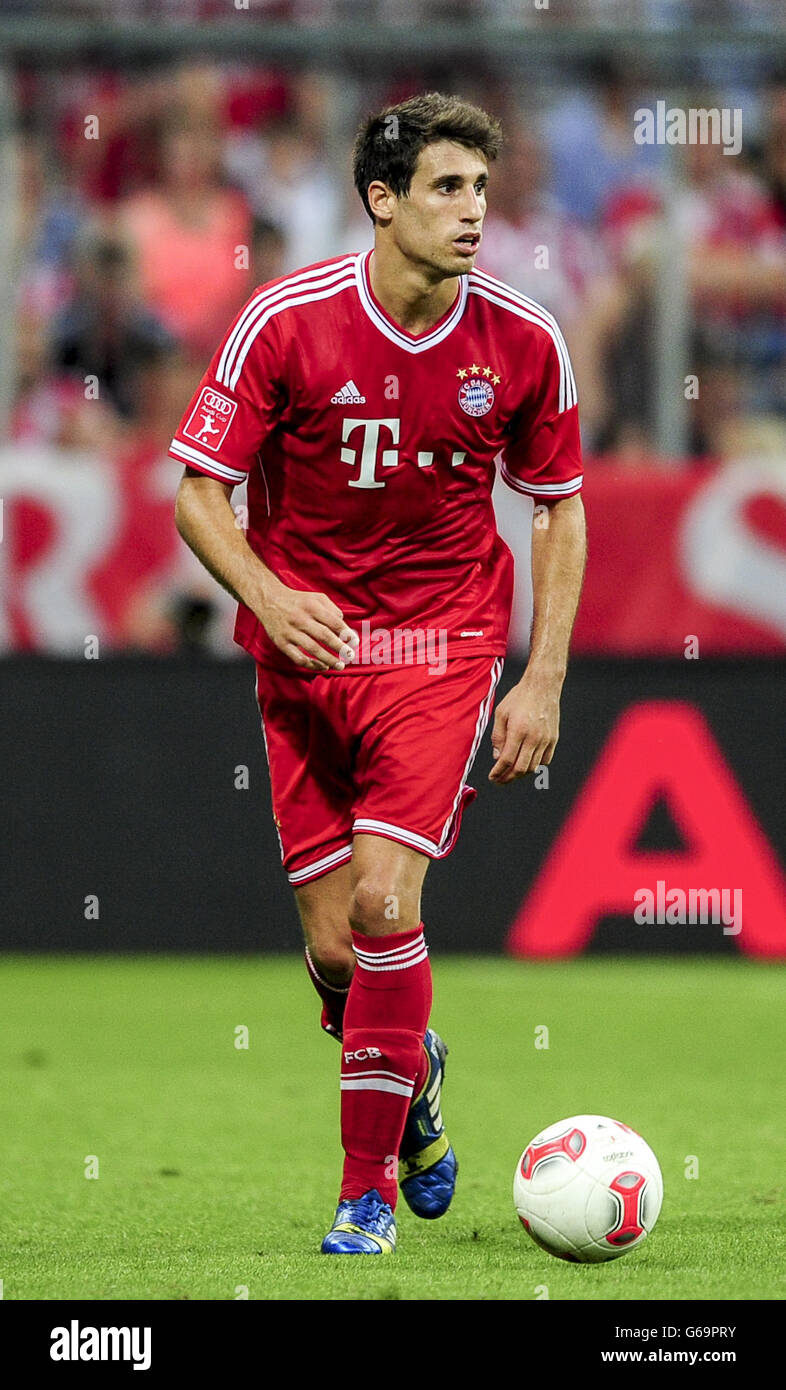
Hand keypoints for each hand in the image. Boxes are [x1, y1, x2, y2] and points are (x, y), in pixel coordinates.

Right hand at [258, 579, 358, 672]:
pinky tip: (322, 666)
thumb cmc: (298, 601)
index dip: (346, 633)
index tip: (355, 642)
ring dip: (328, 659)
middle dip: (339, 648)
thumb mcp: (316, 598)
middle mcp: (300, 618)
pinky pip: (298, 657)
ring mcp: (290, 632)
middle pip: (324, 636)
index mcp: (311, 606)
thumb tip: (344, 627)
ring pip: (312, 649)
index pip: (333, 621)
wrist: (268, 600)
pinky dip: (311, 664)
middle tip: (350, 656)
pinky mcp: (281, 643)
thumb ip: (332, 610)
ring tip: (340, 666)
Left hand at [488, 669, 561, 783]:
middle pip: (520, 768)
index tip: (492, 777)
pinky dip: (534, 766)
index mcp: (518, 730)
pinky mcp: (553, 739)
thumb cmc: (519, 697)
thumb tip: (497, 758)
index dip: (498, 772)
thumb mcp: (501, 713)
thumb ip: (498, 737)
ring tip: (510, 774)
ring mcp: (546, 739)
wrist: (543, 686)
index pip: (507, 760)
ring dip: (520, 774)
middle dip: (508, 778)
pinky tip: (525, 764)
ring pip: (533, 767)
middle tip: (499, 781)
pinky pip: (545, 760)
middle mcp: (534, 737)